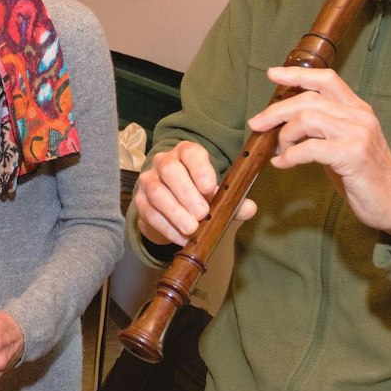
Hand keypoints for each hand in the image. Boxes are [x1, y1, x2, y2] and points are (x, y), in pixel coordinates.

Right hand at [134, 141, 252, 244]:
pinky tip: (182, 238)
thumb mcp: (218, 195)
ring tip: (192, 228)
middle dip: (187, 193)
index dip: (200, 169)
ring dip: (175, 212)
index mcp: (187, 154)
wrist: (171, 208)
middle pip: (170, 171)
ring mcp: (149, 180)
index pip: (191, 153)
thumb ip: (234, 200)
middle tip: (202, 213)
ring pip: (157, 192)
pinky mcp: (141, 201)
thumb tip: (249, 208)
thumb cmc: (199, 196)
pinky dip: (167, 227)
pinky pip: (151, 214)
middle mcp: (165, 162)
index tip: (209, 187)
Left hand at [250, 66, 390, 235]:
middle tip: (257, 124)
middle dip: (276, 111)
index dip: (297, 74)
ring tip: (280, 152)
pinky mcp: (353, 155)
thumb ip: (321, 130)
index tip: (273, 74)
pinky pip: (310, 148)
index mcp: (358, 109)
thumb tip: (285, 124)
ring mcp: (358, 134)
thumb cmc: (364, 176)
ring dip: (284, 136)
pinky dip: (290, 156)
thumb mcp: (343, 144)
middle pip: (308, 99)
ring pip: (307, 120)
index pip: (326, 80)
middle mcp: (359, 116)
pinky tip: (282, 163)